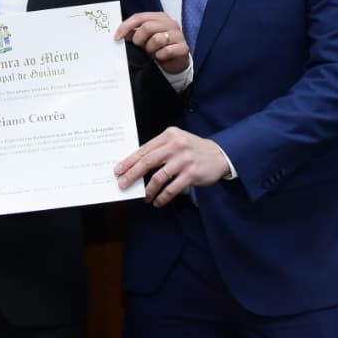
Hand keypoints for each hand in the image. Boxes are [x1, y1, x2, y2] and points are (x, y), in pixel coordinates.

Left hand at [114, 127, 230, 206]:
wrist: (219, 155)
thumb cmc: (193, 149)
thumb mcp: (176, 142)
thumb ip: (159, 149)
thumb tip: (136, 165)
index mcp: (169, 135)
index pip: (144, 149)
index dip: (129, 161)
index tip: (118, 170)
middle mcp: (176, 145)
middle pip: (148, 161)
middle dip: (132, 174)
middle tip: (123, 184)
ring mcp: (184, 159)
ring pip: (158, 177)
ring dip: (149, 190)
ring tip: (145, 197)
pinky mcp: (191, 173)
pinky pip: (172, 188)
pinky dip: (163, 197)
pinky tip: (158, 201)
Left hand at [115, 12, 189, 74]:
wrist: (176, 62)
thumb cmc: (159, 47)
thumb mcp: (145, 38)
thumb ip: (134, 33)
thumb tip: (122, 33)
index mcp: (160, 17)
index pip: (140, 17)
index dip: (126, 26)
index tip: (117, 37)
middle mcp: (170, 23)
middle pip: (147, 27)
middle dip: (139, 39)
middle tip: (140, 46)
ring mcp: (178, 35)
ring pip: (157, 39)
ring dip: (150, 48)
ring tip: (153, 51)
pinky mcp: (183, 48)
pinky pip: (166, 51)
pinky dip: (160, 56)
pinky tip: (161, 56)